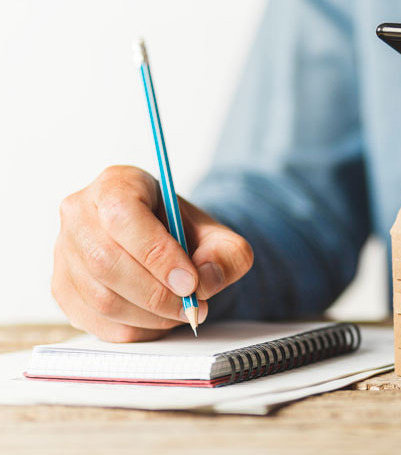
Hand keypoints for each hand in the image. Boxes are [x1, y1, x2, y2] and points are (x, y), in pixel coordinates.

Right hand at [52, 166, 253, 341]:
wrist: (165, 245)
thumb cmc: (185, 234)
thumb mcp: (219, 236)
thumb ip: (227, 255)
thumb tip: (205, 281)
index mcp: (117, 183)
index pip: (123, 216)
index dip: (157, 254)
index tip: (190, 281)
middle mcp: (80, 213)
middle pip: (105, 261)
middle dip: (156, 294)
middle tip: (191, 306)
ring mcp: (64, 252)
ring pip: (99, 297)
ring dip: (148, 315)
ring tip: (180, 312)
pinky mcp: (62, 288)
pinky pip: (94, 321)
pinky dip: (133, 328)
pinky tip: (158, 320)